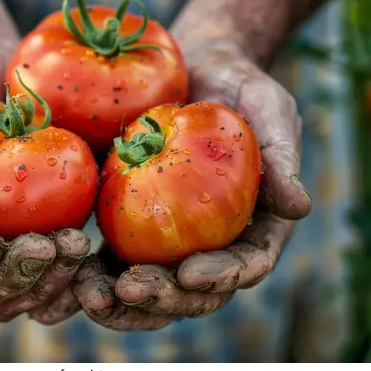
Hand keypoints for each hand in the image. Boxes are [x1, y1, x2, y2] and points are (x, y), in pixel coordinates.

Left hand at [73, 39, 311, 329]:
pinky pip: (114, 257)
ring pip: (150, 285)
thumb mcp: (267, 106)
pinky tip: (71, 273)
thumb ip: (282, 155)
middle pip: (192, 290)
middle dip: (162, 298)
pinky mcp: (132, 223)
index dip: (220, 277)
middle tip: (128, 291)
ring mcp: (170, 237)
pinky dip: (94, 273)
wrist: (192, 68)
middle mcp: (212, 241)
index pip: (244, 264)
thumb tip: (299, 208)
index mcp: (253, 224)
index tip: (188, 273)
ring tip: (89, 296)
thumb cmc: (236, 85)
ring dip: (121, 302)